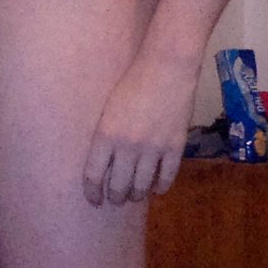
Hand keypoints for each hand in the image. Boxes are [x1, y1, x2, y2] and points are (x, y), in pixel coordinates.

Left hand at [82, 51, 198, 206]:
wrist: (166, 67)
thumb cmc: (132, 81)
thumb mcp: (109, 107)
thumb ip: (106, 135)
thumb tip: (105, 162)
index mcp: (106, 134)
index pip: (94, 176)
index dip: (92, 193)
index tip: (94, 200)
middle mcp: (128, 146)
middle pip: (118, 187)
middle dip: (115, 197)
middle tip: (115, 198)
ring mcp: (153, 149)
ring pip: (142, 186)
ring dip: (136, 195)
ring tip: (134, 195)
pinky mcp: (175, 147)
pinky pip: (166, 178)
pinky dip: (160, 187)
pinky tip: (156, 188)